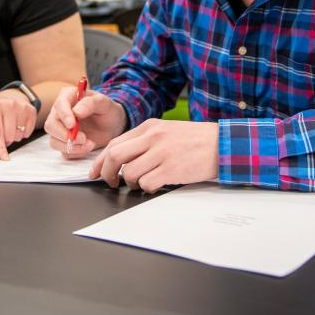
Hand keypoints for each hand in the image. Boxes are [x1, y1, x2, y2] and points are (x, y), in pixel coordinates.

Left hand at [0, 89, 36, 160]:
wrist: (12, 95)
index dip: (0, 146)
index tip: (3, 158)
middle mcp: (8, 106)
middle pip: (9, 136)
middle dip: (5, 140)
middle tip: (1, 133)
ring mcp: (21, 107)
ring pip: (19, 134)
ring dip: (14, 136)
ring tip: (9, 128)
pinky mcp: (31, 110)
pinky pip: (28, 131)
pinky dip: (23, 133)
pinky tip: (18, 126)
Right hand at [44, 86, 126, 157]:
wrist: (112, 126)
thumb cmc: (107, 110)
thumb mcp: (104, 103)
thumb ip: (90, 103)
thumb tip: (76, 111)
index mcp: (68, 97)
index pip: (59, 104)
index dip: (64, 115)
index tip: (72, 125)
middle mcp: (60, 113)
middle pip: (50, 125)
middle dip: (65, 135)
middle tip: (83, 138)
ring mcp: (60, 129)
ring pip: (54, 141)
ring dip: (71, 146)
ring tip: (90, 144)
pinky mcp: (64, 143)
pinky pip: (63, 152)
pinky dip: (76, 152)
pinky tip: (88, 147)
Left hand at [90, 119, 218, 192]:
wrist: (220, 144)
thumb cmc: (193, 139)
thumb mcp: (165, 130)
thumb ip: (143, 140)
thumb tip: (118, 156)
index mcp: (149, 127)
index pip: (114, 143)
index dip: (100, 161)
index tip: (95, 172)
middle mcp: (153, 137)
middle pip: (115, 156)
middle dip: (106, 173)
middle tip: (110, 182)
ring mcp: (162, 153)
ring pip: (129, 173)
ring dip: (130, 183)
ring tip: (142, 182)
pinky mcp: (172, 169)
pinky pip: (147, 184)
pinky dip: (147, 188)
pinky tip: (156, 184)